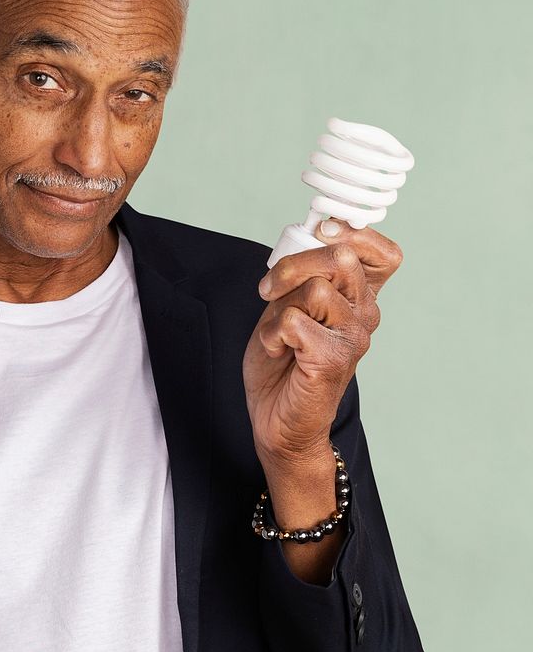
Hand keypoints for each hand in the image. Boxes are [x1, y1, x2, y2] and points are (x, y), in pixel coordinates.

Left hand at [243, 220, 402, 466]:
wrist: (276, 417)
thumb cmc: (282, 360)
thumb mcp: (287, 304)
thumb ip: (303, 274)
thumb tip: (312, 236)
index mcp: (359, 297)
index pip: (381, 252)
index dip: (349, 234)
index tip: (317, 236)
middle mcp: (365, 314)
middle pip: (340, 258)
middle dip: (293, 265)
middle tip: (269, 290)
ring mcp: (354, 338)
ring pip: (314, 289)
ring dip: (278, 308)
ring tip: (278, 333)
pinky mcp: (335, 360)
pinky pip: (294, 322)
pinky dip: (273, 333)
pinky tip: (279, 350)